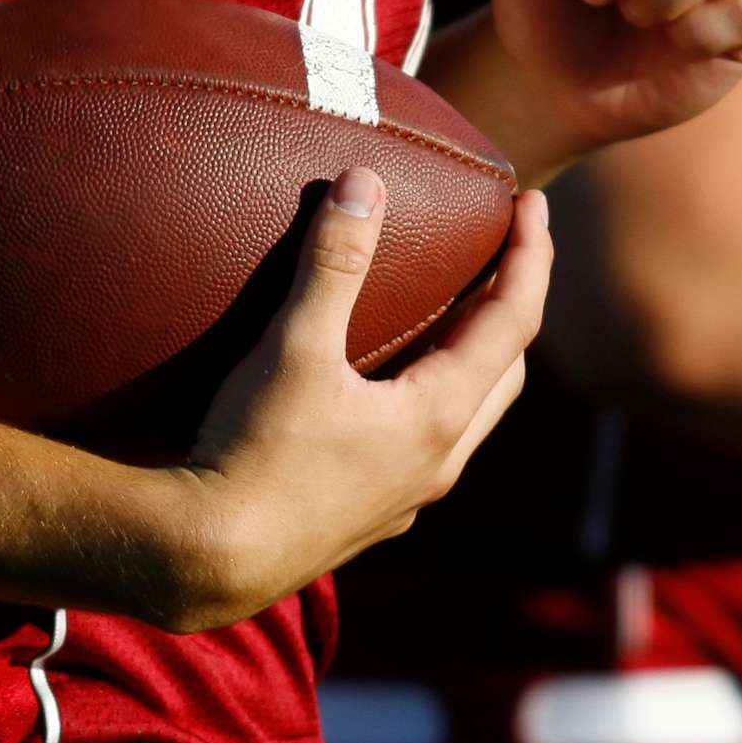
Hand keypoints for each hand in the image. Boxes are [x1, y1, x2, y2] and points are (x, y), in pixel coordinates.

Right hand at [161, 168, 551, 629]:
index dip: (531, 257)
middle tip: (499, 256)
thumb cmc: (254, 452)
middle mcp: (440, 462)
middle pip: (505, 373)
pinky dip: (428, 403)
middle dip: (511, 309)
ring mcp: (408, 497)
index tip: (532, 203)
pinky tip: (385, 393)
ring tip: (449, 316)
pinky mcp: (371, 519)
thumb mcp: (293, 346)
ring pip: (467, 419)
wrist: (209, 560)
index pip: (515, 321)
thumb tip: (365, 182)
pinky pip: (423, 449)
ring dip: (472, 362)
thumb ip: (333, 262)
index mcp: (440, 416)